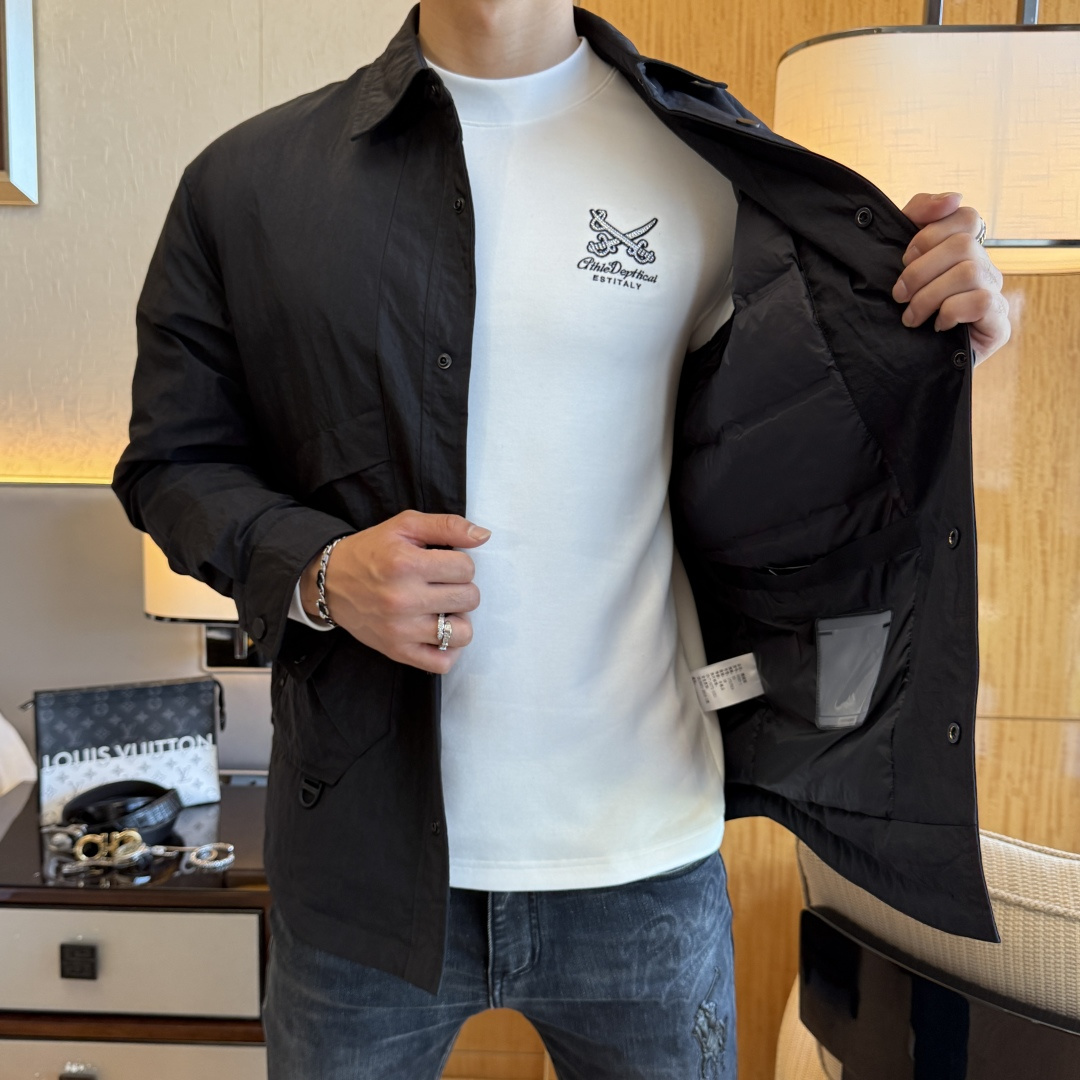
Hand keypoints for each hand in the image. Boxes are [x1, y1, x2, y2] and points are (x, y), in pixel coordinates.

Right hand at [300, 511, 489, 673]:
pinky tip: (439, 632)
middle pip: (469, 598)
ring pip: (463, 633)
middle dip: (461, 588)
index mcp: (406, 564)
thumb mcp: (405, 526)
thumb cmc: (372, 551)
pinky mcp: (397, 651)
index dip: (459, 563)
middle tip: (441, 585)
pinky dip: (448, 650)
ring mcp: (401, 629)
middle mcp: (403, 599)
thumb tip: (484, 536)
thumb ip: (447, 526)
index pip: (466, 568)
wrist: (330, 582)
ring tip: (442, 609)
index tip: (442, 564)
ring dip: (458, 619)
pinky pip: (442, 663)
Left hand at [892, 192, 1010, 362]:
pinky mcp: (998, 324)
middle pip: (962, 245)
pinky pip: (981, 301)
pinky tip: (936, 325)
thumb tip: (953, 198)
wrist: (903, 361)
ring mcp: (994, 294)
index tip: (904, 257)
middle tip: (898, 294)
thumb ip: (918, 215)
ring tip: (910, 316)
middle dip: (920, 270)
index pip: (966, 217)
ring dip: (929, 295)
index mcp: (964, 250)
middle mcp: (984, 268)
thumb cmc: (902, 307)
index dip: (929, 233)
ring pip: (969, 272)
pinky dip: (950, 311)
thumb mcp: (899, 258)